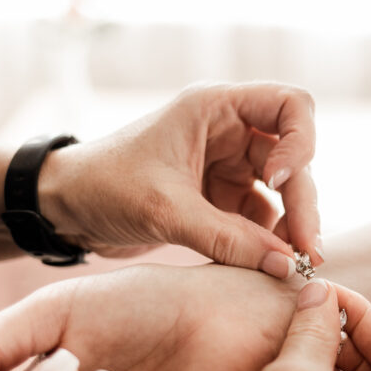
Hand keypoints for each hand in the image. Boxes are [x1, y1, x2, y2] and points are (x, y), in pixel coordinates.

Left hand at [39, 82, 320, 276]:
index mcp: (215, 107)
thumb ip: (227, 238)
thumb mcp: (165, 211)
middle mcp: (229, 130)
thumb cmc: (102, 187)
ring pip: (283, 191)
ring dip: (291, 225)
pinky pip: (260, 217)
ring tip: (291, 263)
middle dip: (303, 203)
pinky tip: (266, 264)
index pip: (292, 105)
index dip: (299, 142)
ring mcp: (227, 165)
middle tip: (309, 251)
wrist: (62, 210)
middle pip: (293, 158)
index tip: (276, 181)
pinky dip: (267, 240)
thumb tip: (286, 265)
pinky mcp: (220, 198)